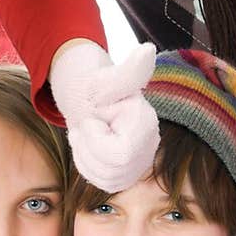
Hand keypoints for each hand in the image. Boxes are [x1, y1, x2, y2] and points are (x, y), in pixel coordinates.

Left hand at [50, 40, 159, 190]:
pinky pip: (103, 184)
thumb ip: (128, 71)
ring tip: (86, 133)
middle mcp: (150, 145)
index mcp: (147, 122)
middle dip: (87, 149)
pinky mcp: (129, 173)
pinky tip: (89, 146)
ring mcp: (141, 162)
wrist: (87, 98)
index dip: (95, 140)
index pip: (119, 155)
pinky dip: (88, 167)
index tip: (90, 120)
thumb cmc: (92, 87)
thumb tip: (148, 51)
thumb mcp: (103, 80)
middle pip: (111, 170)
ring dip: (85, 156)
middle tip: (85, 126)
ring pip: (105, 179)